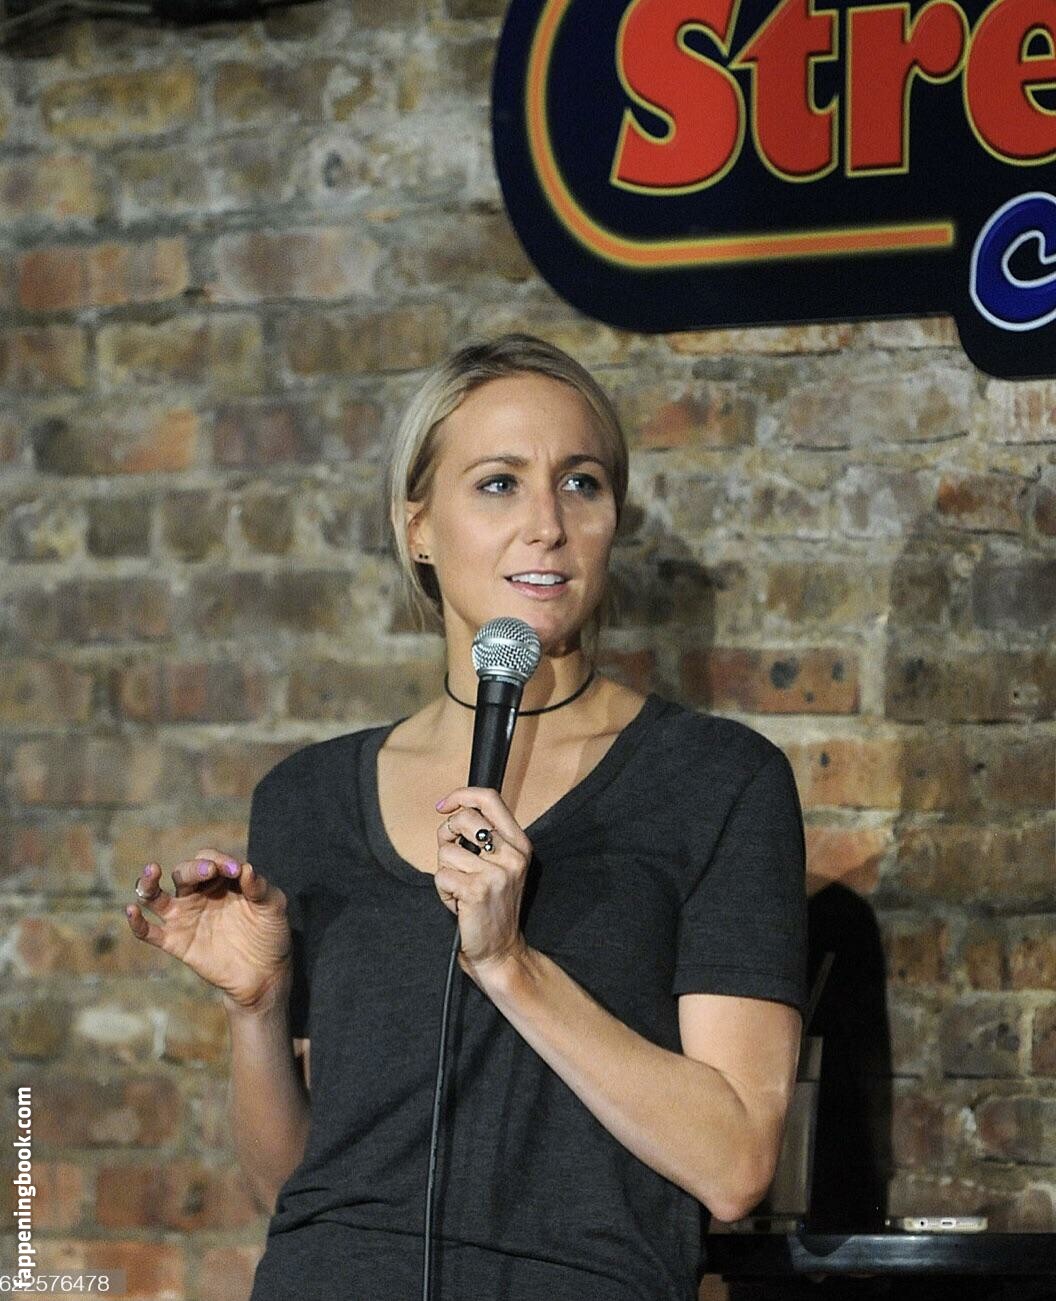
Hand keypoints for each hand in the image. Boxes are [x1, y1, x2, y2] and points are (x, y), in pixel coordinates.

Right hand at [124, 851, 292, 1014]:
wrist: (265, 973)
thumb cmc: (270, 934)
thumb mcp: (273, 907)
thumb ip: (260, 887)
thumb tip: (246, 869)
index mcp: (221, 881)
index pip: (209, 860)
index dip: (219, 861)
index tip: (236, 871)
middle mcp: (199, 895)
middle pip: (183, 872)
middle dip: (193, 868)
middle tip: (209, 872)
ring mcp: (185, 918)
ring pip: (156, 896)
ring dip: (149, 882)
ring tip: (151, 871)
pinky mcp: (176, 942)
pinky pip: (150, 932)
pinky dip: (137, 922)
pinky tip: (131, 911)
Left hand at [434, 787, 533, 985]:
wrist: (500, 950)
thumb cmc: (492, 906)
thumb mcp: (498, 865)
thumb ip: (481, 837)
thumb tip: (449, 813)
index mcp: (519, 844)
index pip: (490, 799)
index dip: (462, 795)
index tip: (444, 805)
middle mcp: (512, 855)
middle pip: (464, 819)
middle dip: (447, 835)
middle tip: (452, 859)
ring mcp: (496, 873)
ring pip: (447, 851)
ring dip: (445, 871)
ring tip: (460, 889)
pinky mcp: (477, 890)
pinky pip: (441, 876)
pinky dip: (443, 891)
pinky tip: (457, 903)